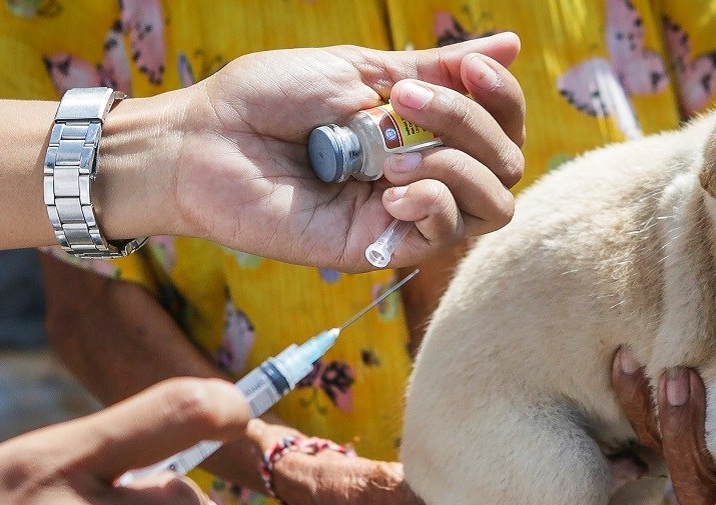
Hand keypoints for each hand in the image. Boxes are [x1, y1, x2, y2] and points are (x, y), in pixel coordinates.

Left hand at [101, 35, 524, 271]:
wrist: (205, 140)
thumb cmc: (268, 100)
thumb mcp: (360, 68)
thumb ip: (435, 68)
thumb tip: (510, 44)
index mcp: (421, 130)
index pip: (502, 126)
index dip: (503, 97)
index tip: (469, 67)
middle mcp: (422, 175)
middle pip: (507, 165)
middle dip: (471, 123)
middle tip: (403, 103)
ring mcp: (403, 215)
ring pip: (492, 205)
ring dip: (456, 165)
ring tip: (392, 154)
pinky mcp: (378, 249)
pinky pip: (444, 235)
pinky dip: (432, 202)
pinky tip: (390, 187)